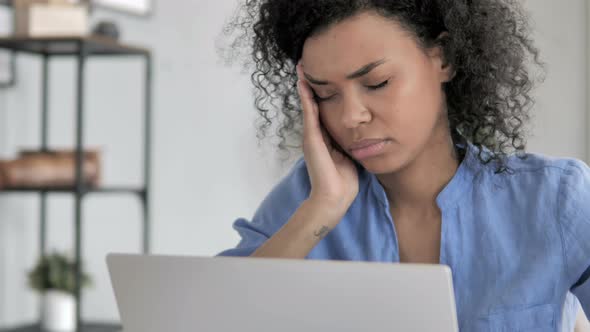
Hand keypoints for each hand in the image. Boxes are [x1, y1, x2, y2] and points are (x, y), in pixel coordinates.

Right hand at [296, 63, 358, 220]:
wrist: (334, 198)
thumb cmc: (344, 181)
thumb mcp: (352, 155)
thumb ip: (354, 143)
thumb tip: (369, 133)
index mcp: (326, 137)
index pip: (324, 110)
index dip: (323, 93)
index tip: (325, 75)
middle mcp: (317, 134)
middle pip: (313, 103)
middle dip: (310, 85)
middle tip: (307, 64)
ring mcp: (312, 136)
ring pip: (308, 105)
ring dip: (305, 86)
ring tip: (302, 67)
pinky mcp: (311, 139)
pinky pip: (309, 113)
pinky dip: (306, 97)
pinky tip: (305, 83)